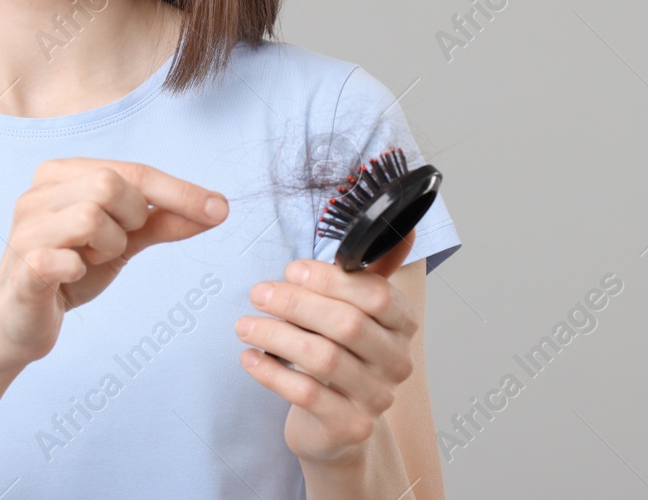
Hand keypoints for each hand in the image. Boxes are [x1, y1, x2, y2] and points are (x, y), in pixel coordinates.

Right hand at [0, 158, 227, 369]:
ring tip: (91, 260)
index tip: (220, 208)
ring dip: (108, 245)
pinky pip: (62, 257)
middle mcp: (38, 193)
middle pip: (110, 184)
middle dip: (131, 219)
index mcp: (61, 175)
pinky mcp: (22, 266)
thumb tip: (216, 208)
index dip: (178, 190)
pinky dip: (80, 267)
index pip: (132, 170)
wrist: (15, 324)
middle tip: (115, 245)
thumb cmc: (66, 273)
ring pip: (90, 215)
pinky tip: (72, 274)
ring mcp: (25, 228)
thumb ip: (161, 222)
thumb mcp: (120, 243)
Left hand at [234, 232, 417, 466]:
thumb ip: (371, 268)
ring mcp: (376, 397)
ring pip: (324, 358)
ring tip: (244, 324)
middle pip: (347, 324)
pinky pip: (306, 394)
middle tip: (257, 293)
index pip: (375, 295)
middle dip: (295, 304)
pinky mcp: (349, 426)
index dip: (330, 280)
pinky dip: (271, 373)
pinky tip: (248, 357)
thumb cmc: (341, 353)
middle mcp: (396, 361)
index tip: (291, 270)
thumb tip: (400, 221)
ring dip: (277, 336)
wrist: (337, 424)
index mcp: (403, 324)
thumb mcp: (356, 308)